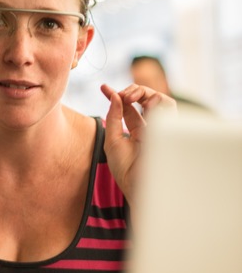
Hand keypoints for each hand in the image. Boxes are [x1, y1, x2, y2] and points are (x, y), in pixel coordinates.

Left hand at [101, 83, 176, 203]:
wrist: (137, 185)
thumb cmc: (124, 168)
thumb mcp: (112, 140)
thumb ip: (114, 117)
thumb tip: (114, 95)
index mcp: (137, 132)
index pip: (129, 108)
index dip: (116, 95)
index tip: (103, 87)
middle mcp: (151, 129)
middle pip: (146, 100)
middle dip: (133, 91)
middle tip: (121, 94)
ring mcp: (161, 128)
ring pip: (160, 99)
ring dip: (145, 92)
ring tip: (130, 96)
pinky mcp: (170, 128)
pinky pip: (169, 106)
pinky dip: (156, 99)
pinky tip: (143, 103)